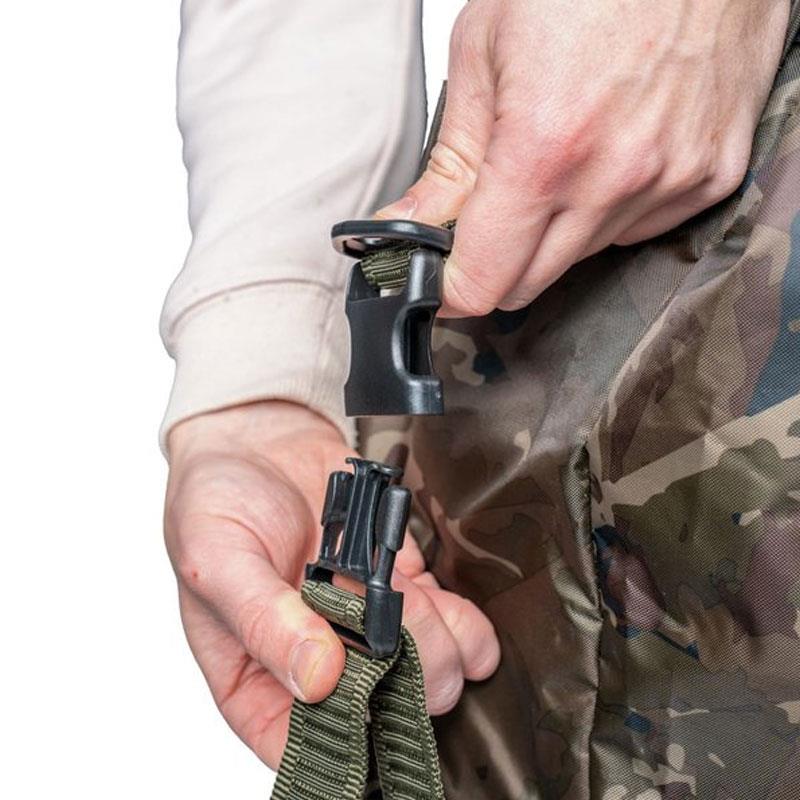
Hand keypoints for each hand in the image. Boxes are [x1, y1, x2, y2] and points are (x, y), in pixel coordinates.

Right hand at [164, 401, 499, 768]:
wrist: (258, 435)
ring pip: (420, 671)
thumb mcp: (218, 562)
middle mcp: (314, 659)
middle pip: (375, 710)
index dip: (344, 744)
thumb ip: (264, 622)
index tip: (370, 715)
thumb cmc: (216, 502)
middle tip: (405, 650)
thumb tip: (316, 679)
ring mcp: (361, 623)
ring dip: (440, 654)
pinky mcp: (395, 586)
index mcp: (255, 678)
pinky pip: (443, 622)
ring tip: (424, 616)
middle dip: (405, 689)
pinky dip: (462, 625)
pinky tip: (457, 616)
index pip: (302, 745)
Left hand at [378, 0, 788, 314]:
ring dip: (553, 230)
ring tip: (560, 156)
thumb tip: (408, 223)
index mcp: (544, 149)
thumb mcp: (485, 52)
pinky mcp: (710, 179)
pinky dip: (608, 208)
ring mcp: (670, 182)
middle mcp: (614, 178)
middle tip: (486, 216)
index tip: (438, 279)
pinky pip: (636, 230)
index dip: (451, 290)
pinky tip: (610, 152)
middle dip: (495, 262)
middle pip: (528, 284)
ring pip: (579, 259)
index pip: (485, 282)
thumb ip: (449, 160)